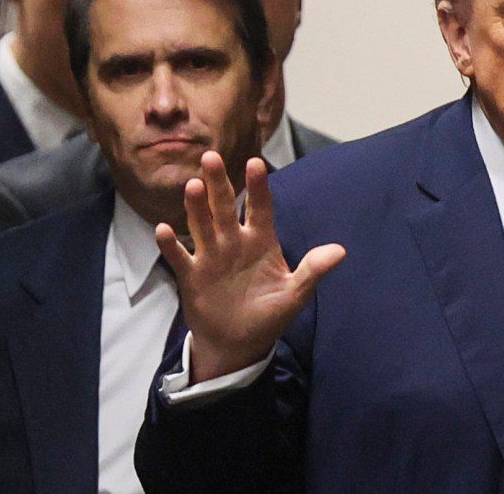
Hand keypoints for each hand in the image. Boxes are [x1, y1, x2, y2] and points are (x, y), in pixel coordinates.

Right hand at [156, 151, 345, 382]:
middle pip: (225, 207)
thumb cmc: (269, 315)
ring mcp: (210, 256)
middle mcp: (234, 242)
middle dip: (219, 184)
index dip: (258, 186)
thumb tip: (340, 251)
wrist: (238, 345)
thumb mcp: (294, 295)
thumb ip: (312, 270)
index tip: (256, 163)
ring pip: (201, 225)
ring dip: (196, 207)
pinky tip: (163, 229)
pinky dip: (170, 245)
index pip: (260, 207)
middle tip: (211, 158)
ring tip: (192, 187)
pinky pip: (179, 256)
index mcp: (261, 241)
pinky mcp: (191, 276)